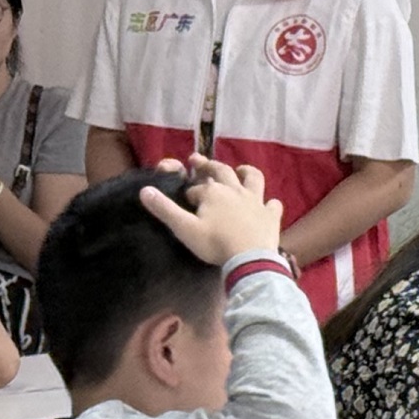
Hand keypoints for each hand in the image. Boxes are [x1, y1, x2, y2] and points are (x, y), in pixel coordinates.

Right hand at [139, 155, 282, 265]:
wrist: (249, 258)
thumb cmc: (215, 244)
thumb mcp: (184, 228)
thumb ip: (165, 210)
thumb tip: (144, 191)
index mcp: (213, 192)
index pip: (197, 188)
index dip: (189, 192)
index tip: (186, 199)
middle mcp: (235, 190)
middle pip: (221, 171)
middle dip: (208, 166)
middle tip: (198, 160)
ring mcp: (256, 201)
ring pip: (253, 178)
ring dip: (246, 172)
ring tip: (241, 170)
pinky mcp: (271, 216)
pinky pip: (273, 205)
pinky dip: (270, 204)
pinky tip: (269, 205)